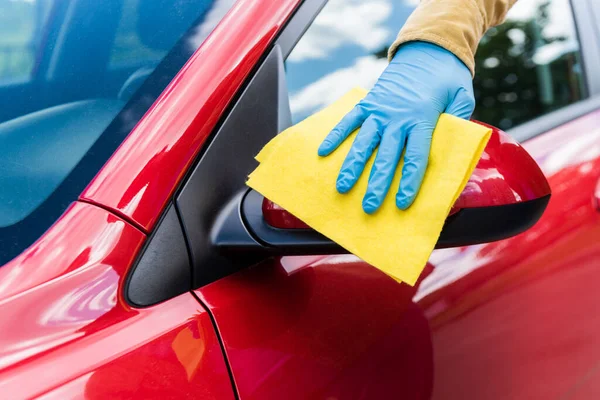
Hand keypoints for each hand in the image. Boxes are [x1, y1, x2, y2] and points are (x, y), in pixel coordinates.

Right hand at [318, 42, 474, 212]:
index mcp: (422, 120)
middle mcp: (398, 118)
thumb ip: (459, 122)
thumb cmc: (447, 78)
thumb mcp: (463, 98)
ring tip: (343, 188)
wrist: (427, 49)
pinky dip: (335, 135)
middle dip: (377, 184)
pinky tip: (323, 152)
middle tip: (369, 207)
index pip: (416, 157)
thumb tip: (454, 148)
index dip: (409, 182)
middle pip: (386, 157)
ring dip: (352, 167)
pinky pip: (349, 121)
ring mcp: (379, 111)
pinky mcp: (367, 103)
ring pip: (363, 143)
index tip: (402, 203)